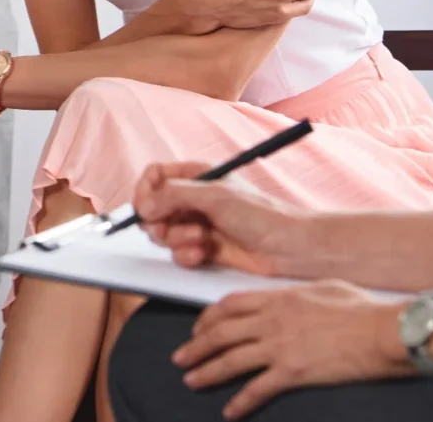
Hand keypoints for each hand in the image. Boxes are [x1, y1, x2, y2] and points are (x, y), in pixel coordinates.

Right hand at [132, 161, 321, 277]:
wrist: (288, 248)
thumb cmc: (260, 214)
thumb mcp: (215, 196)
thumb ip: (174, 196)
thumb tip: (143, 206)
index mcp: (196, 177)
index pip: (155, 177)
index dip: (145, 192)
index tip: (144, 209)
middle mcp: (193, 200)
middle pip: (154, 209)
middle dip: (161, 222)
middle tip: (171, 229)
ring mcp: (197, 225)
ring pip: (164, 234)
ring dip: (177, 240)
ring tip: (201, 241)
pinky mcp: (203, 250)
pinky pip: (178, 254)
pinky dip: (187, 255)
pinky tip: (204, 254)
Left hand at [173, 282, 408, 417]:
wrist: (382, 331)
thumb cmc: (360, 308)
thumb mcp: (321, 288)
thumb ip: (295, 294)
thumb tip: (287, 298)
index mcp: (277, 297)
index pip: (229, 305)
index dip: (208, 318)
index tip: (198, 328)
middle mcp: (271, 320)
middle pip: (222, 333)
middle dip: (196, 346)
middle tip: (180, 357)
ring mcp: (280, 346)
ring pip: (231, 359)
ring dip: (207, 371)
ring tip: (191, 380)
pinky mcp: (294, 372)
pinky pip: (259, 389)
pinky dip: (241, 401)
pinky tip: (229, 411)